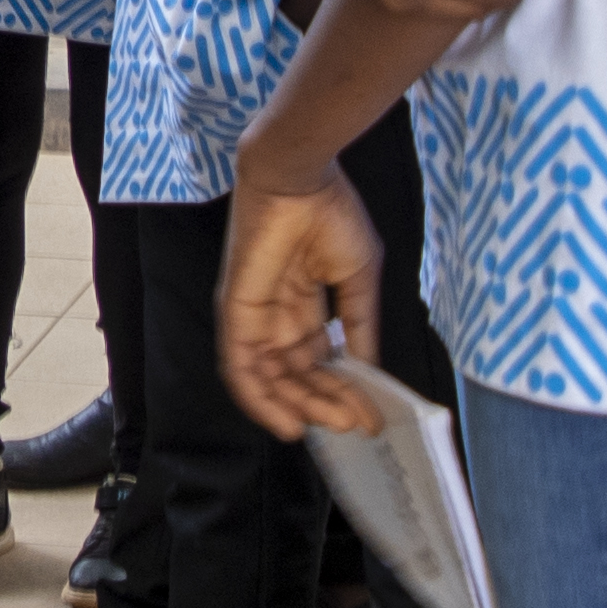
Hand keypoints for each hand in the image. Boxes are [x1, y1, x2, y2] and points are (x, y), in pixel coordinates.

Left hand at [217, 159, 388, 434]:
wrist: (301, 180)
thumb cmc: (331, 215)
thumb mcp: (358, 279)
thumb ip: (360, 326)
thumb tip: (370, 369)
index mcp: (305, 301)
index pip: (320, 358)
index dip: (345, 387)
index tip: (371, 415)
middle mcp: (277, 314)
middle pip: (297, 373)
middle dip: (326, 401)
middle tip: (354, 424)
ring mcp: (254, 315)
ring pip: (270, 378)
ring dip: (299, 406)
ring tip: (329, 427)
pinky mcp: (235, 314)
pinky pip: (240, 368)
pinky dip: (259, 400)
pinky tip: (286, 422)